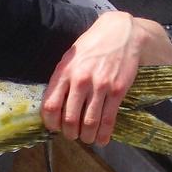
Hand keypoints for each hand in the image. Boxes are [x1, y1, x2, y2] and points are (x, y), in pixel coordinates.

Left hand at [41, 12, 171, 145]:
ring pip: (89, 122)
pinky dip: (104, 133)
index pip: (50, 106)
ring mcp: (100, 86)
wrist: (121, 32)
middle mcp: (80, 80)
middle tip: (72, 135)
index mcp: (64, 72)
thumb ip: (61, 80)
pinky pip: (108, 118)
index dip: (50, 123)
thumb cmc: (92, 46)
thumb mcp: (70, 58)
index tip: (54, 128)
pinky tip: (101, 139)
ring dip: (86, 136)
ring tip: (86, 139)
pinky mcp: (117, 90)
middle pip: (69, 118)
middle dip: (69, 133)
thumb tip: (54, 105)